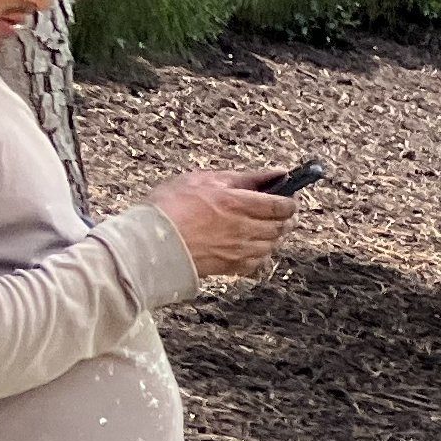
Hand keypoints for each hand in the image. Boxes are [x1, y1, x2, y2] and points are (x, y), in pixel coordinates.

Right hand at [151, 170, 299, 281]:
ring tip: (264, 227)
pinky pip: (259, 261)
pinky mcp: (233, 267)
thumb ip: (243, 178)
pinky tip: (250, 245)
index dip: (290, 202)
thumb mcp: (203, 180)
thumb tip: (277, 174)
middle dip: (285, 218)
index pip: (281, 205)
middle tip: (280, 212)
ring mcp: (241, 251)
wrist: (150, 242)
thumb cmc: (171, 207)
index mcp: (239, 204)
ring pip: (273, 244)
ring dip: (274, 235)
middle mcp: (245, 229)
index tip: (289, 198)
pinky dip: (261, 252)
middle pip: (281, 226)